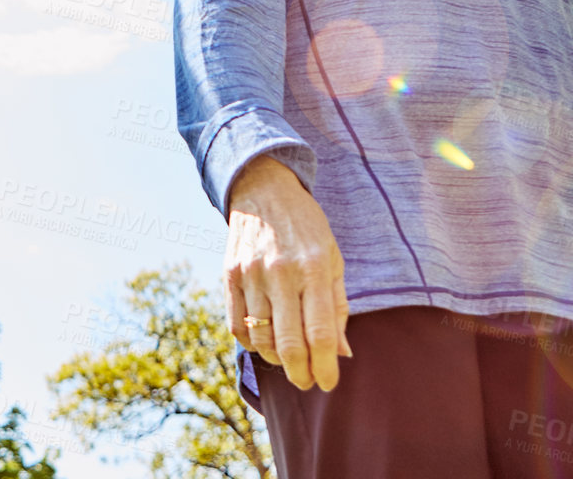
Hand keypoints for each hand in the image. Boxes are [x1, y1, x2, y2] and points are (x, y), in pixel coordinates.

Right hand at [225, 154, 351, 391]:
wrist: (264, 190)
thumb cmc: (306, 228)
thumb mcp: (332, 258)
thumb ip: (338, 306)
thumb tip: (342, 353)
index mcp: (314, 268)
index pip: (320, 334)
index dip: (325, 367)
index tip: (328, 382)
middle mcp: (282, 272)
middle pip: (289, 344)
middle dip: (301, 374)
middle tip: (307, 381)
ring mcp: (252, 274)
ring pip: (262, 340)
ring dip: (277, 360)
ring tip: (289, 358)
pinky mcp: (229, 275)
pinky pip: (237, 326)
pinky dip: (252, 343)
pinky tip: (264, 340)